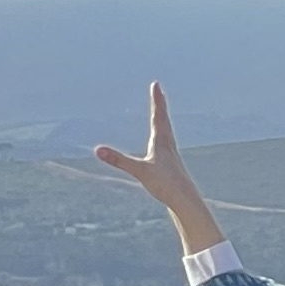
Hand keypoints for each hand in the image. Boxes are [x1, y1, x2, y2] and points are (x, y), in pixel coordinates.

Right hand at [91, 81, 220, 259]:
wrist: (186, 201)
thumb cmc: (166, 185)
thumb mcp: (139, 171)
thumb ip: (119, 160)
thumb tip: (98, 151)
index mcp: (161, 141)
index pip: (158, 115)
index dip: (157, 99)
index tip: (156, 84)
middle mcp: (168, 145)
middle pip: (163, 119)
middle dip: (159, 104)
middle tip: (158, 90)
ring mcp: (171, 155)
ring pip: (166, 132)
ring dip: (162, 119)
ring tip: (160, 112)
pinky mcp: (172, 165)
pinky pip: (166, 145)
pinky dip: (162, 136)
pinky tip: (162, 143)